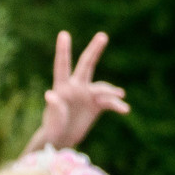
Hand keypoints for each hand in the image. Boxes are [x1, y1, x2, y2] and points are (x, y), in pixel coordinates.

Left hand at [26, 30, 128, 152]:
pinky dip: (117, 105)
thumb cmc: (52, 130)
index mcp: (62, 87)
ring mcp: (87, 95)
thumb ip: (53, 107)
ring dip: (111, 90)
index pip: (62, 66)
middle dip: (94, 50)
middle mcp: (76, 87)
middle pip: (86, 65)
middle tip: (102, 35)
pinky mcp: (96, 105)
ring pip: (102, 87)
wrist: (62, 140)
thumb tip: (50, 94)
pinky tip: (124, 110)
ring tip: (119, 95)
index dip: (63, 50)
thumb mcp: (52, 120)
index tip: (63, 34)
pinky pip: (110, 102)